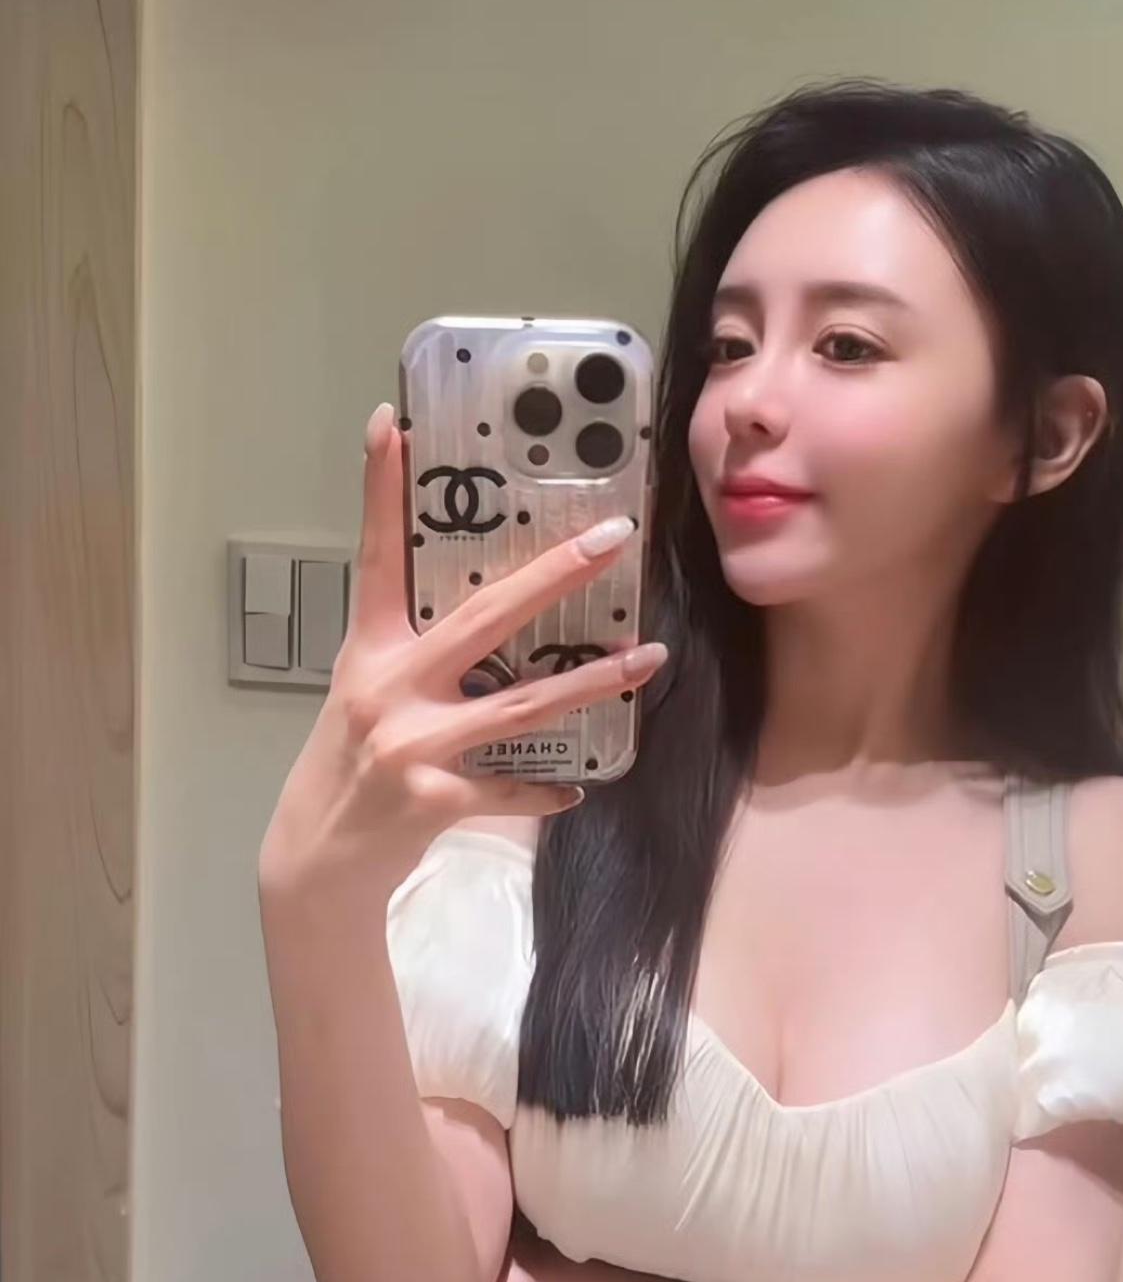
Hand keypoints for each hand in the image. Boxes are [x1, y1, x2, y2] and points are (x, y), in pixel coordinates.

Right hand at [257, 402, 667, 907]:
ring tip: (647, 657)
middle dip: (555, 576)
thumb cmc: (349, 765)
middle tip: (612, 539)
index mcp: (369, 650)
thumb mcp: (368, 695)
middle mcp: (388, 687)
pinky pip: (510, 787)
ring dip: (592, 682)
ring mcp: (411, 743)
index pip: (376, 557)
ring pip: (521, 703)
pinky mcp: (433, 798)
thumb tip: (496, 618)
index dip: (381, 490)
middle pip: (483, 618)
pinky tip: (577, 787)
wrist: (316, 859)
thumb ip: (419, 657)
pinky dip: (546, 788)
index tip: (393, 422)